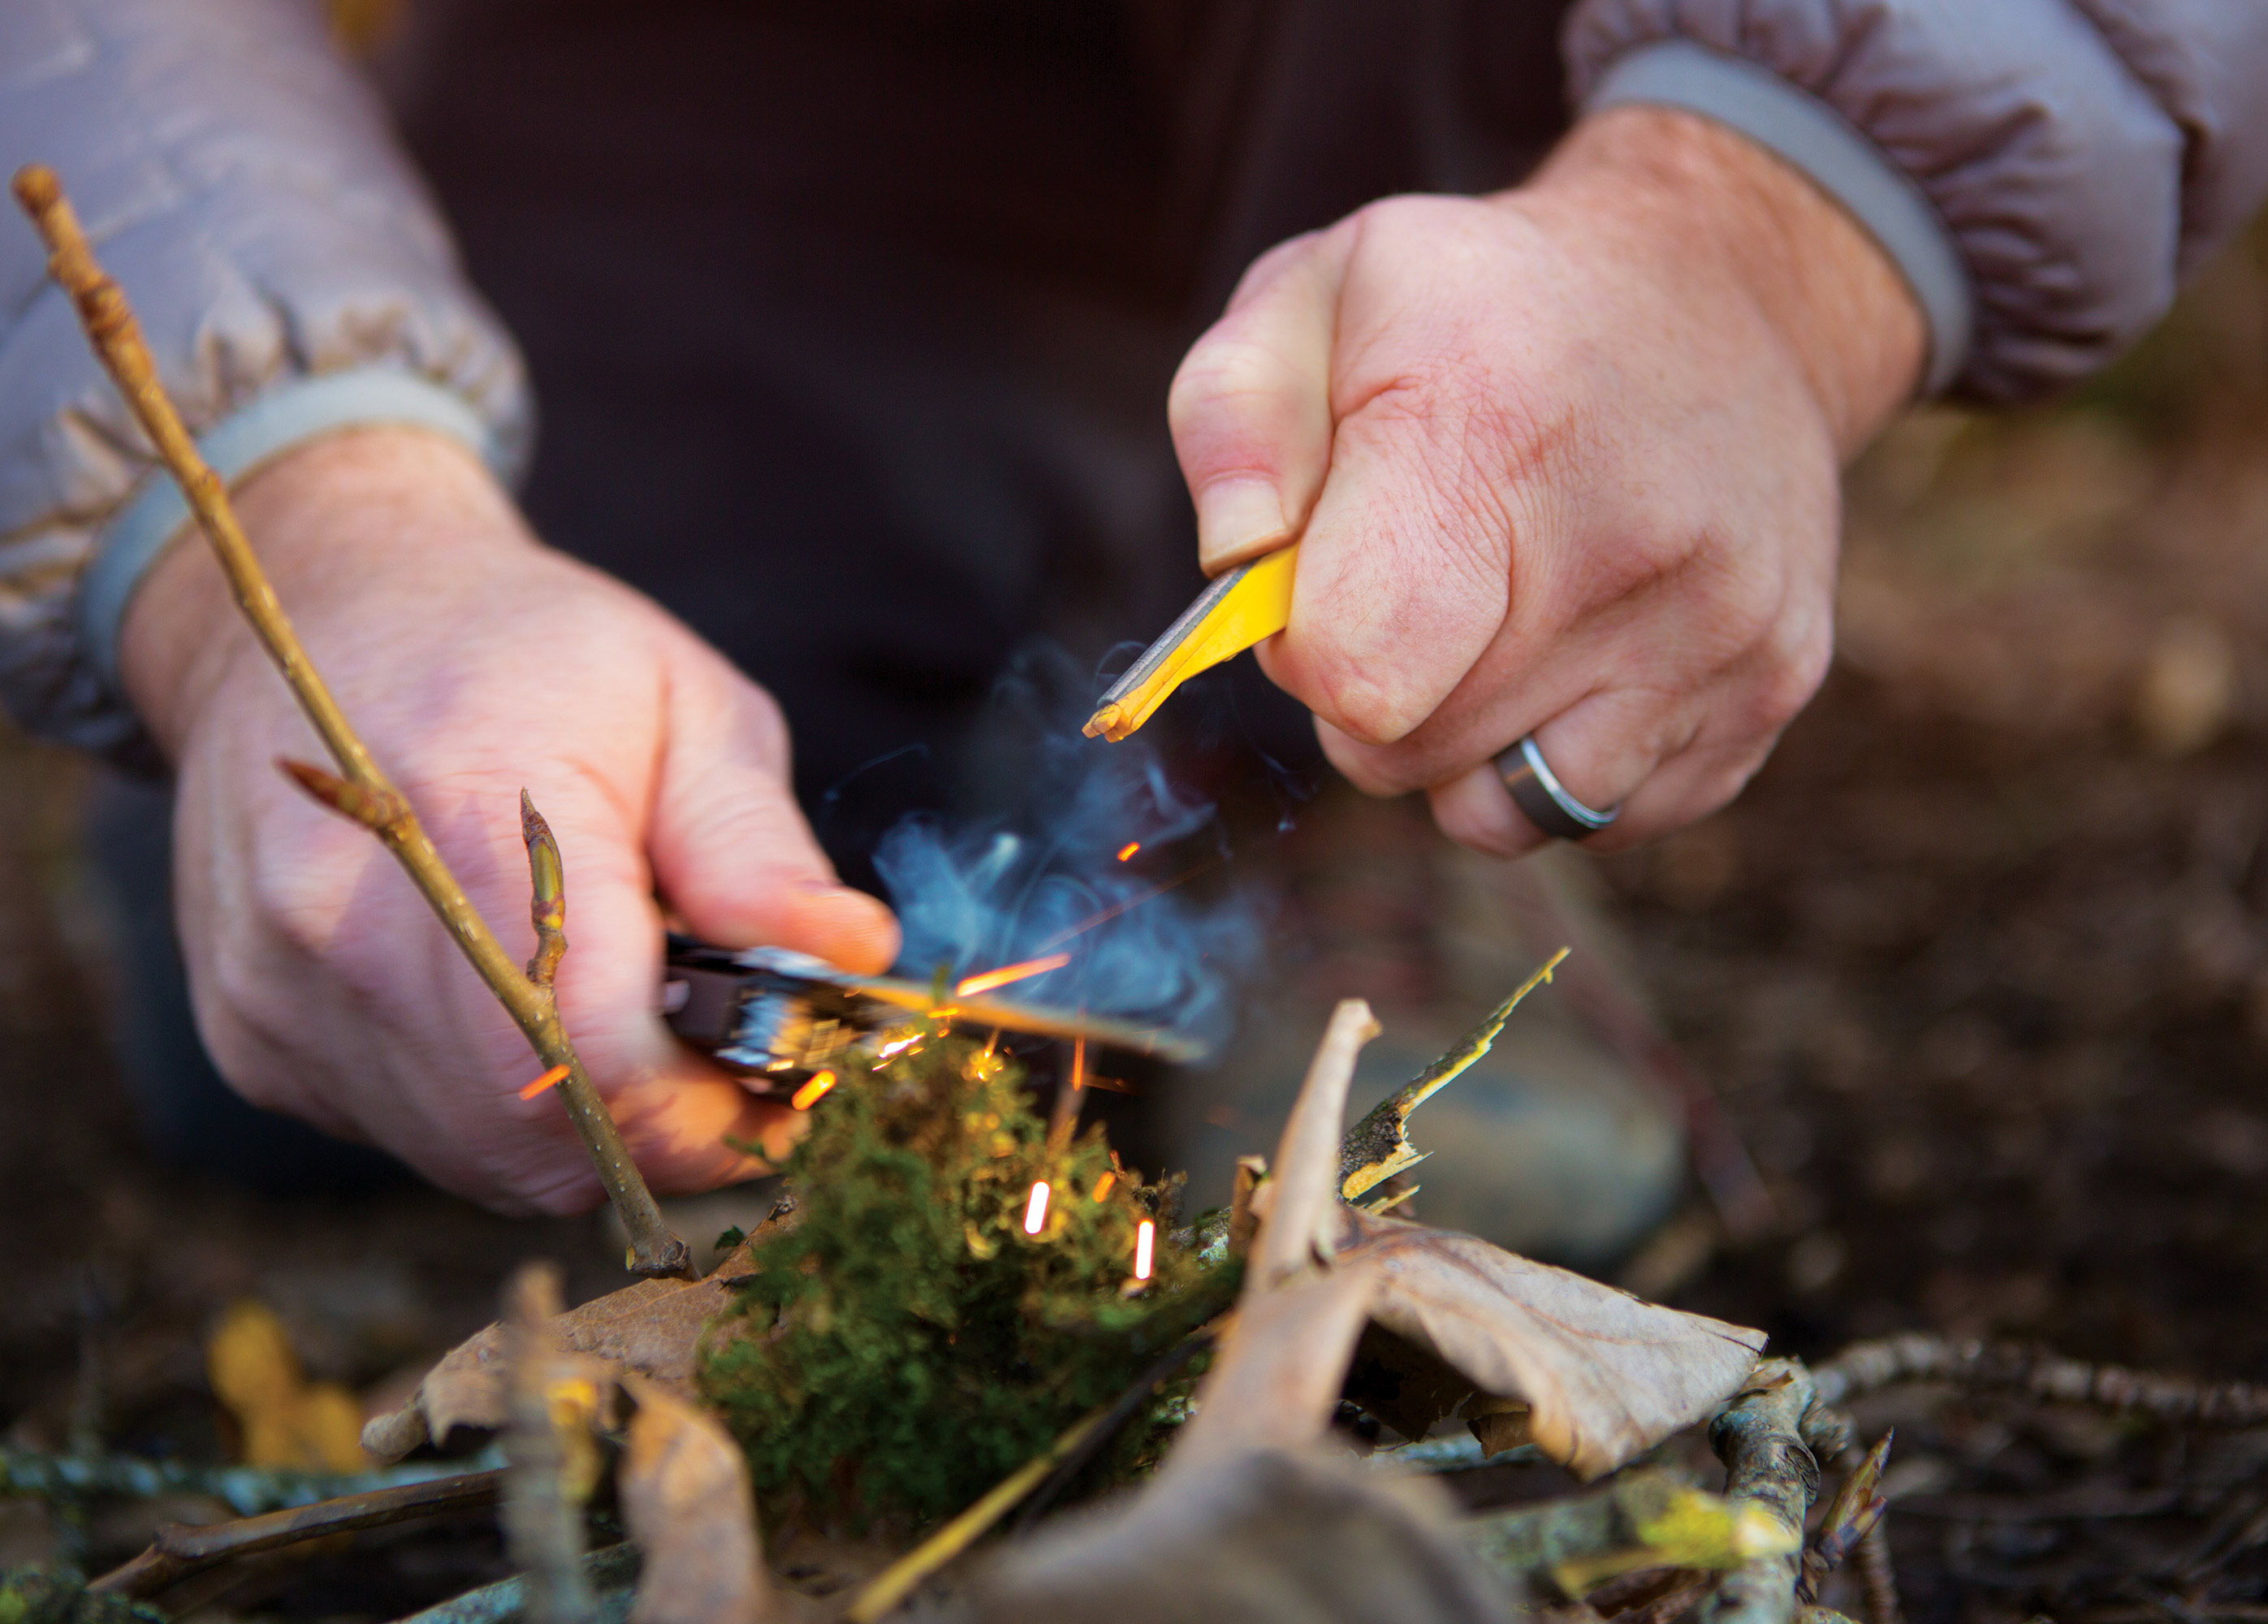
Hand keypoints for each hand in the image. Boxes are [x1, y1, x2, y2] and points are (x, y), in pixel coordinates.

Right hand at [120, 429, 899, 1212]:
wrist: (327, 611)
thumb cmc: (535, 654)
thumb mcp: (685, 703)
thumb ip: (755, 845)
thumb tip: (850, 956)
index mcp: (471, 816)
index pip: (603, 1054)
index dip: (719, 1099)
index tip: (788, 1078)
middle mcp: (350, 924)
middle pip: (547, 1131)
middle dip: (669, 1121)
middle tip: (723, 1048)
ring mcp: (287, 994)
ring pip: (484, 1157)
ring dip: (589, 1122)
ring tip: (626, 1011)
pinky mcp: (257, 1039)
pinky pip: (417, 1138)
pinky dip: (499, 1108)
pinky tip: (523, 1005)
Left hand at [1168, 106, 1925, 853]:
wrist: (1720, 286)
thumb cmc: (1478, 307)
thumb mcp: (1320, 293)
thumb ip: (1232, 424)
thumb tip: (1236, 572)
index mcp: (1494, 432)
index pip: (1356, 674)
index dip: (1304, 649)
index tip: (1326, 576)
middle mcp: (1632, 547)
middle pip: (1404, 755)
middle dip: (1371, 691)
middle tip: (1415, 577)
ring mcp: (1720, 632)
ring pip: (1500, 816)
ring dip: (1464, 744)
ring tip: (1496, 617)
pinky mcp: (1771, 691)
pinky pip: (1600, 823)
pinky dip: (1557, 759)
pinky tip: (1579, 644)